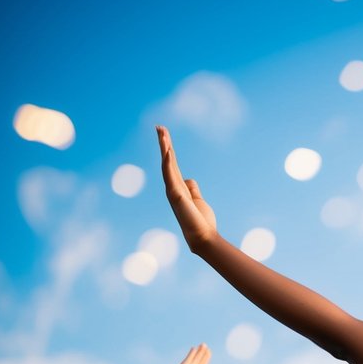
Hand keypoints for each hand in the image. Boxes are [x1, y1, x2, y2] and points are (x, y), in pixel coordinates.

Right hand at [157, 125, 218, 248]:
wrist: (202, 237)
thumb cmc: (200, 221)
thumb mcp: (198, 199)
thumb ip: (192, 188)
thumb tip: (189, 179)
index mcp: (178, 187)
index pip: (172, 163)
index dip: (168, 149)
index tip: (165, 134)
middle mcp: (172, 187)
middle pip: (167, 161)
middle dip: (164, 143)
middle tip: (159, 126)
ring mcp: (173, 191)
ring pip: (167, 165)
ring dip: (164, 148)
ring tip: (161, 133)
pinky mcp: (177, 196)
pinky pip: (171, 176)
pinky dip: (168, 163)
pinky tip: (167, 150)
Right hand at [161, 344, 220, 363]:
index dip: (205, 361)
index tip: (208, 354)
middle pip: (198, 362)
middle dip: (202, 354)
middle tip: (206, 346)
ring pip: (194, 359)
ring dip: (199, 352)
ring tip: (203, 344)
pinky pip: (188, 360)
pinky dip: (191, 354)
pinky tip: (195, 348)